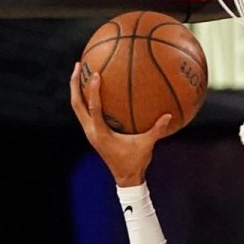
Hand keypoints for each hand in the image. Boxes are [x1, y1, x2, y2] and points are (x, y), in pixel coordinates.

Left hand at [69, 63, 169, 186]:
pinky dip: (86, 98)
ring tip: (80, 72)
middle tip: (79, 66)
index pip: (93, 108)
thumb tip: (168, 115)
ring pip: (77, 107)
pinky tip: (94, 89)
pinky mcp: (93, 132)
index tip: (95, 74)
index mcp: (100, 133)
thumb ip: (156, 130)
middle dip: (75, 84)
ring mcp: (89, 132)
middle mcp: (90, 131)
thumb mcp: (147, 146)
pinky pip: (85, 111)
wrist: (125, 178)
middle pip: (76, 104)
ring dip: (77, 90)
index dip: (93, 91)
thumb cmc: (135, 162)